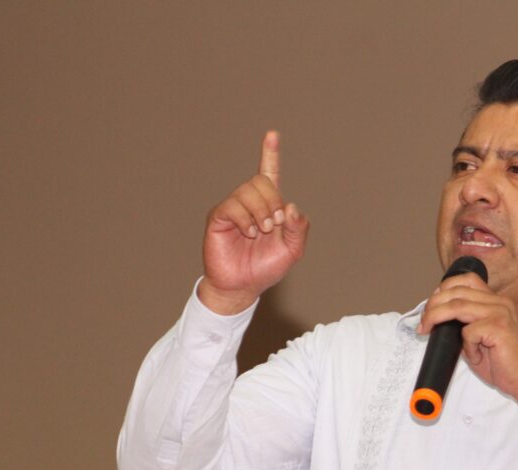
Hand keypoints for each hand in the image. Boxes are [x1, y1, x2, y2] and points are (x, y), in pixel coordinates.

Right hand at [199, 131, 310, 313]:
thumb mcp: (292, 250)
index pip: (269, 174)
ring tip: (261, 232)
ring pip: (248, 191)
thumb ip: (298, 228)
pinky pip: (233, 206)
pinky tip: (249, 233)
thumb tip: (290, 206)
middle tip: (274, 225)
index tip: (272, 134)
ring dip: (261, 211)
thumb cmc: (266, 268)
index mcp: (268, 206)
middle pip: (262, 182)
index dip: (270, 154)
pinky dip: (245, 219)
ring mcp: (233, 208)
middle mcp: (249, 202)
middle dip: (273, 202)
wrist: (243, 287)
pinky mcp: (219, 217)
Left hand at [417, 273, 517, 402]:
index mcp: (496, 301)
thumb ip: (465, 325)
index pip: (467, 280)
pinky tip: (476, 356)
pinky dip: (466, 346)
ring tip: (427, 329)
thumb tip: (438, 321)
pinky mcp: (499, 328)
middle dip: (433, 304)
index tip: (431, 305)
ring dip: (436, 317)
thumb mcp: (480, 338)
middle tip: (423, 321)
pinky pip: (469, 331)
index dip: (444, 288)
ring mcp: (500, 313)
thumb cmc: (504, 362)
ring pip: (457, 306)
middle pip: (457, 291)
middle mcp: (499, 302)